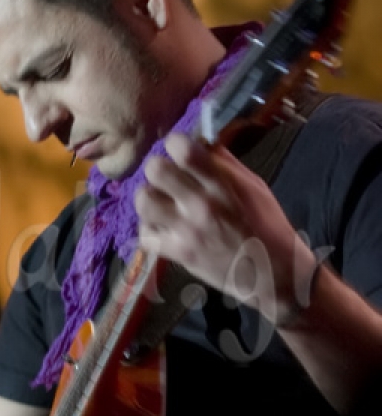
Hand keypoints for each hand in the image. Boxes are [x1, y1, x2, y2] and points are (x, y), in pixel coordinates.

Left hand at [134, 133, 316, 323]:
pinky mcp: (178, 254)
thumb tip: (200, 141)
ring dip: (149, 198)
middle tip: (165, 177)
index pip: (183, 149)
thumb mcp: (253, 185)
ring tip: (161, 203)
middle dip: (157, 168)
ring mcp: (186, 231)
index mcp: (221, 183)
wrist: (272, 274)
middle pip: (155, 170)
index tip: (179, 150)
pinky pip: (145, 234)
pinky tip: (162, 227)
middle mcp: (200, 204)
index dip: (175, 143)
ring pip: (144, 201)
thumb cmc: (266, 224)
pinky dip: (150, 229)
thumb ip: (223, 163)